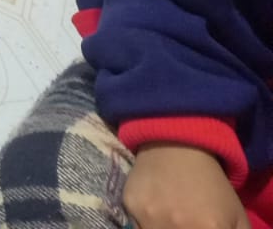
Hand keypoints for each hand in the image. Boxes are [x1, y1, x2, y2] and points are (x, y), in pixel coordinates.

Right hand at [124, 144, 248, 228]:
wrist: (179, 146)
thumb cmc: (212, 185)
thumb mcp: (237, 218)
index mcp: (210, 228)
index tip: (199, 226)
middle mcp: (178, 225)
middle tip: (183, 223)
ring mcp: (150, 215)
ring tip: (168, 219)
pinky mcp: (130, 204)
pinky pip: (136, 224)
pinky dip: (145, 222)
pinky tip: (154, 208)